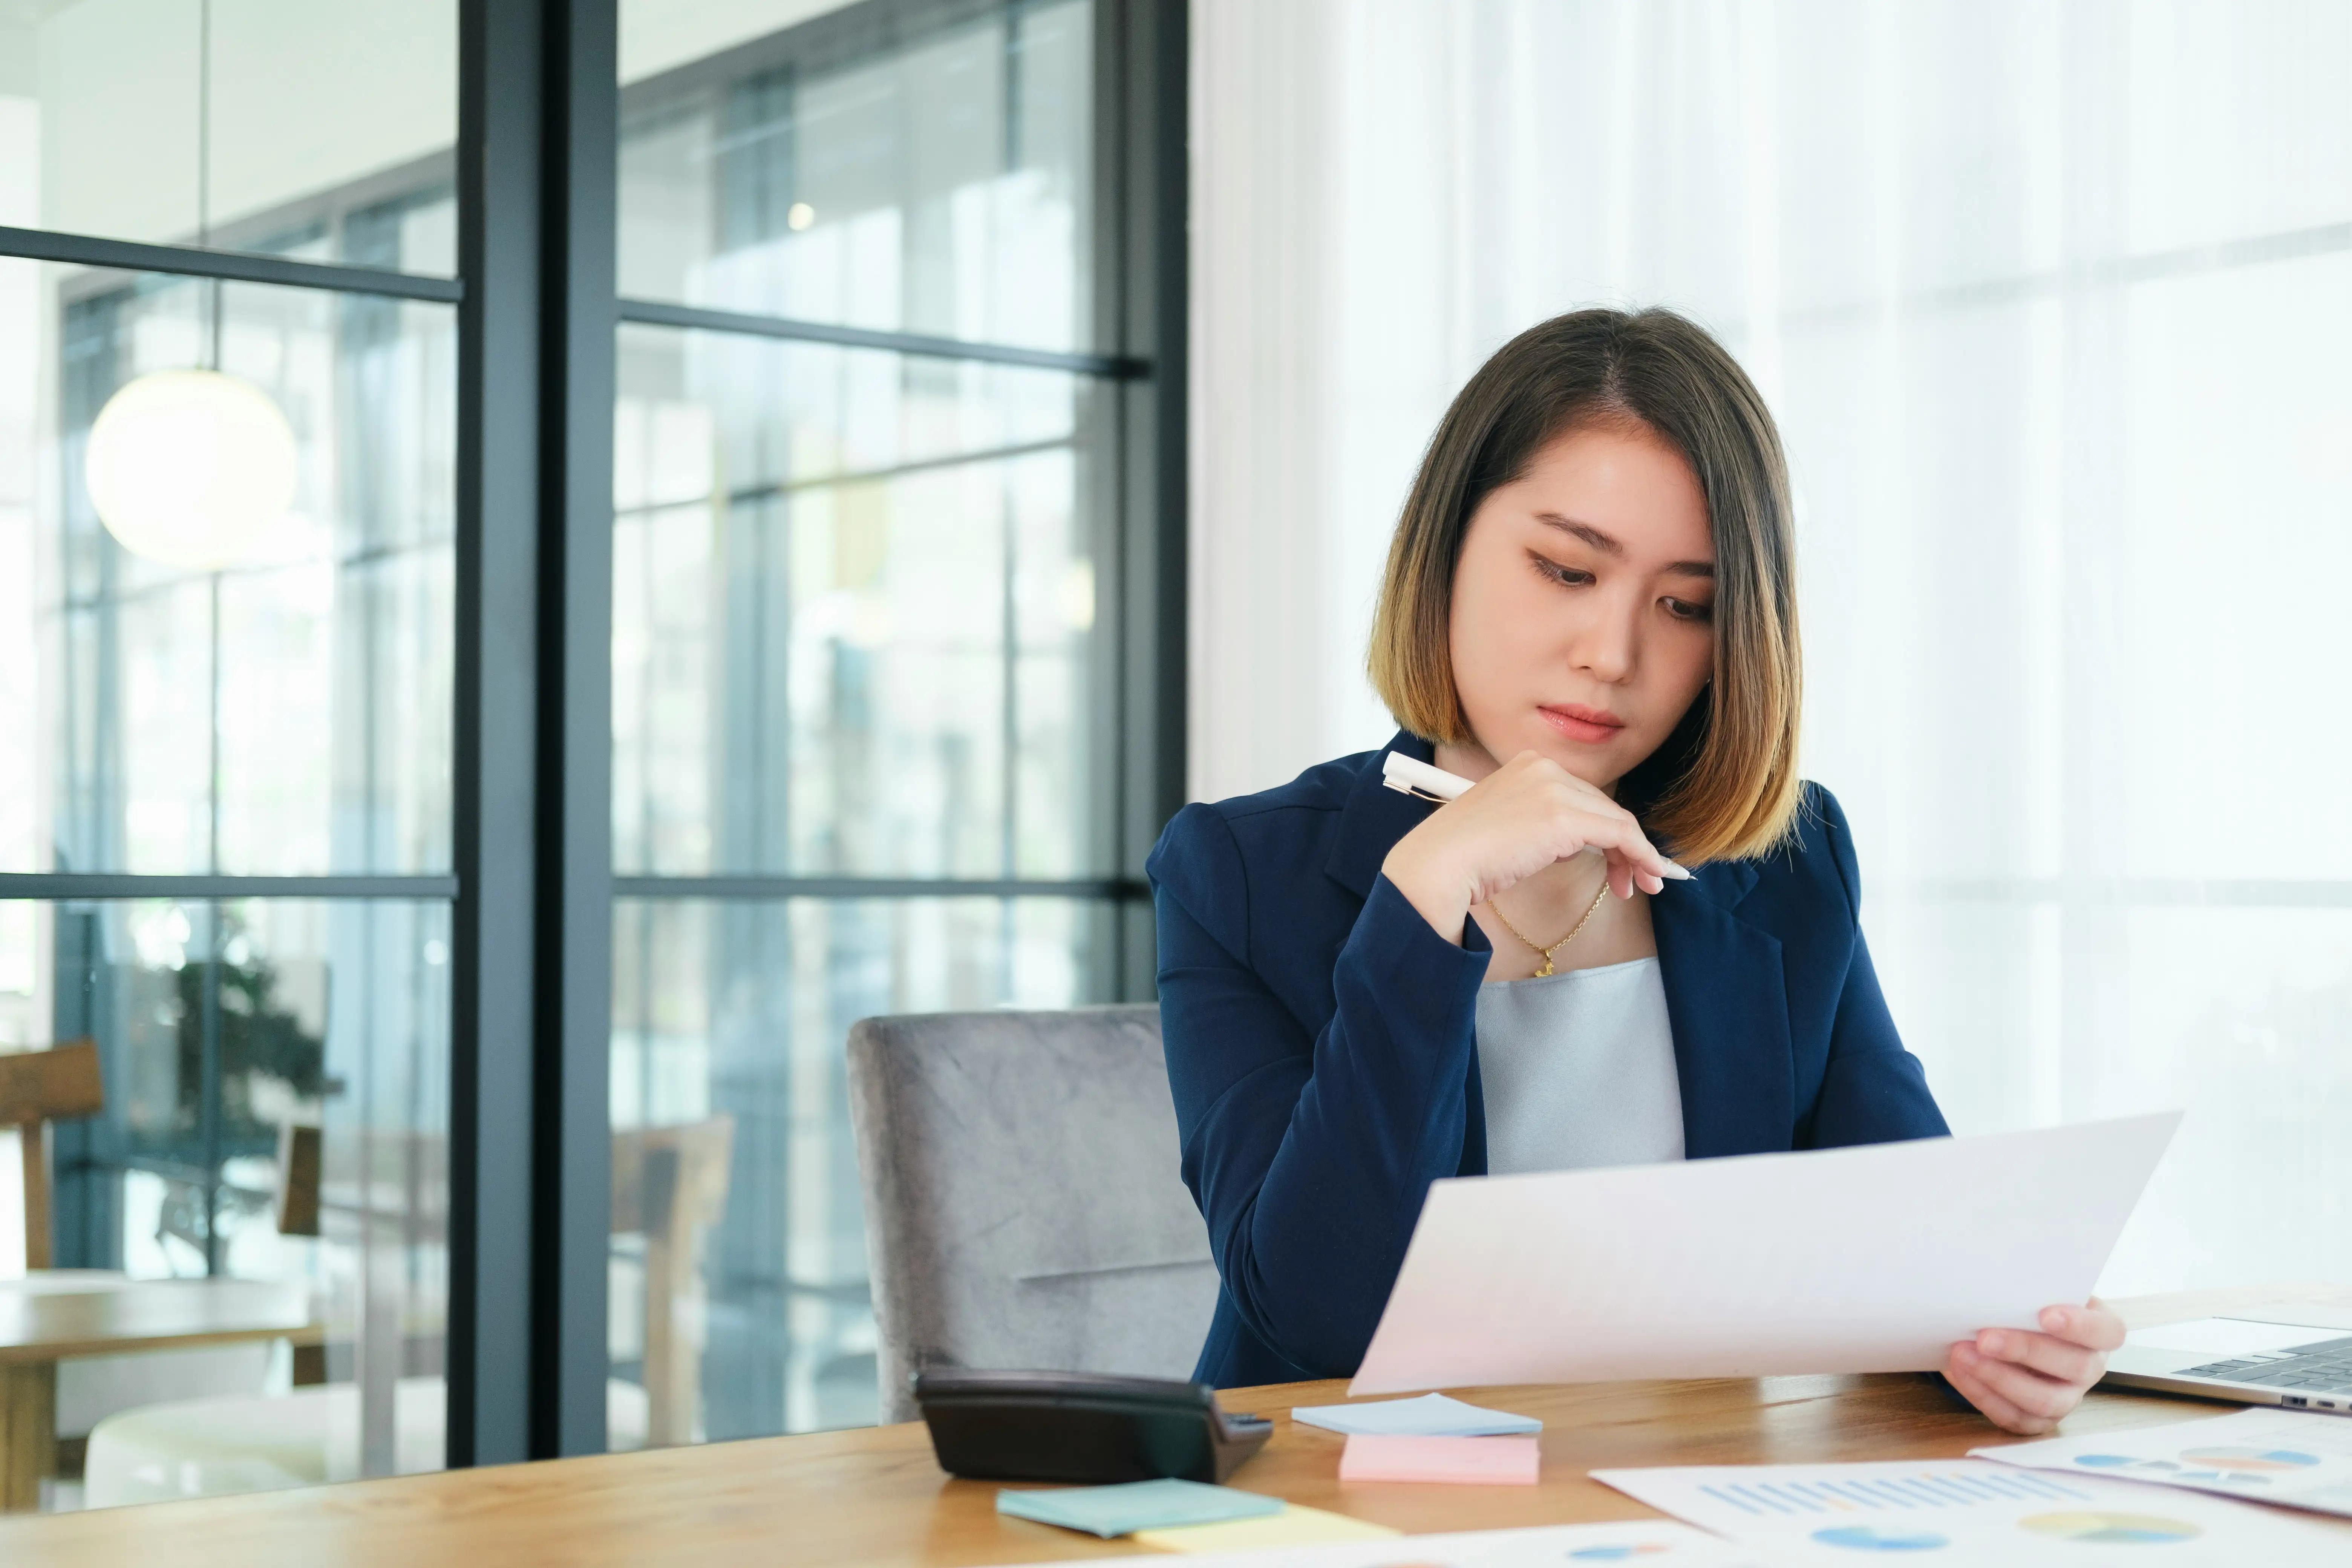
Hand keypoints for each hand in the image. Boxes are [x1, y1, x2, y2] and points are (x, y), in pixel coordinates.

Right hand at [1378, 750, 1683, 943]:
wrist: (1438, 864)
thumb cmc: (1463, 856)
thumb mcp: (1509, 826)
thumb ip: (1543, 823)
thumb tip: (1576, 842)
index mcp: (1528, 764)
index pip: (1582, 796)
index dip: (1606, 829)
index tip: (1620, 859)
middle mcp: (1544, 768)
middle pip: (1603, 807)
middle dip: (1625, 846)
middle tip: (1636, 880)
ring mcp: (1554, 789)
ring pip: (1616, 820)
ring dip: (1636, 855)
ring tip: (1641, 885)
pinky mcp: (1564, 817)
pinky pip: (1620, 834)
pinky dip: (1640, 854)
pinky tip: (1648, 874)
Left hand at [1943, 1298, 2125, 1434]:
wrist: (2013, 1328)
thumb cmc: (2029, 1302)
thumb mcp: (2037, 1289)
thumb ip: (2031, 1288)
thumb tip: (2002, 1283)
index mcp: (2101, 1331)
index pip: (2108, 1331)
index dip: (2081, 1326)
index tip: (2046, 1315)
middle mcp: (2090, 1368)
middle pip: (2073, 1367)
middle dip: (2026, 1350)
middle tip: (1985, 1337)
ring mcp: (2068, 1398)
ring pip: (2044, 1401)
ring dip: (1999, 1378)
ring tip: (1963, 1354)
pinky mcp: (2039, 1418)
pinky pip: (2015, 1417)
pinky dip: (1984, 1395)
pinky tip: (1961, 1372)